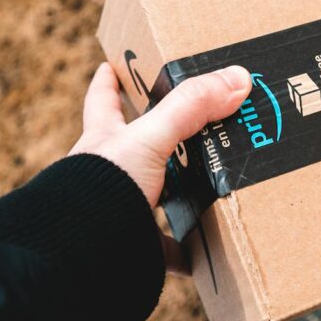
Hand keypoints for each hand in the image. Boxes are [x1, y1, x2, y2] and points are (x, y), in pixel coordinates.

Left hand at [69, 62, 251, 272]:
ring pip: (153, 198)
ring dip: (179, 196)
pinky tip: (206, 254)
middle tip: (192, 129)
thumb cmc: (102, 187)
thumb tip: (237, 77)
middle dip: (160, 141)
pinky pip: (165, 249)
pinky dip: (186, 252)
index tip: (111, 66)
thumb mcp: (149, 137)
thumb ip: (190, 107)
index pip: (103, 101)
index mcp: (105, 141)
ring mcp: (119, 210)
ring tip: (212, 189)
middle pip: (134, 150)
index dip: (108, 81)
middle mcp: (109, 174)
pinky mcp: (133, 245)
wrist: (83, 254)